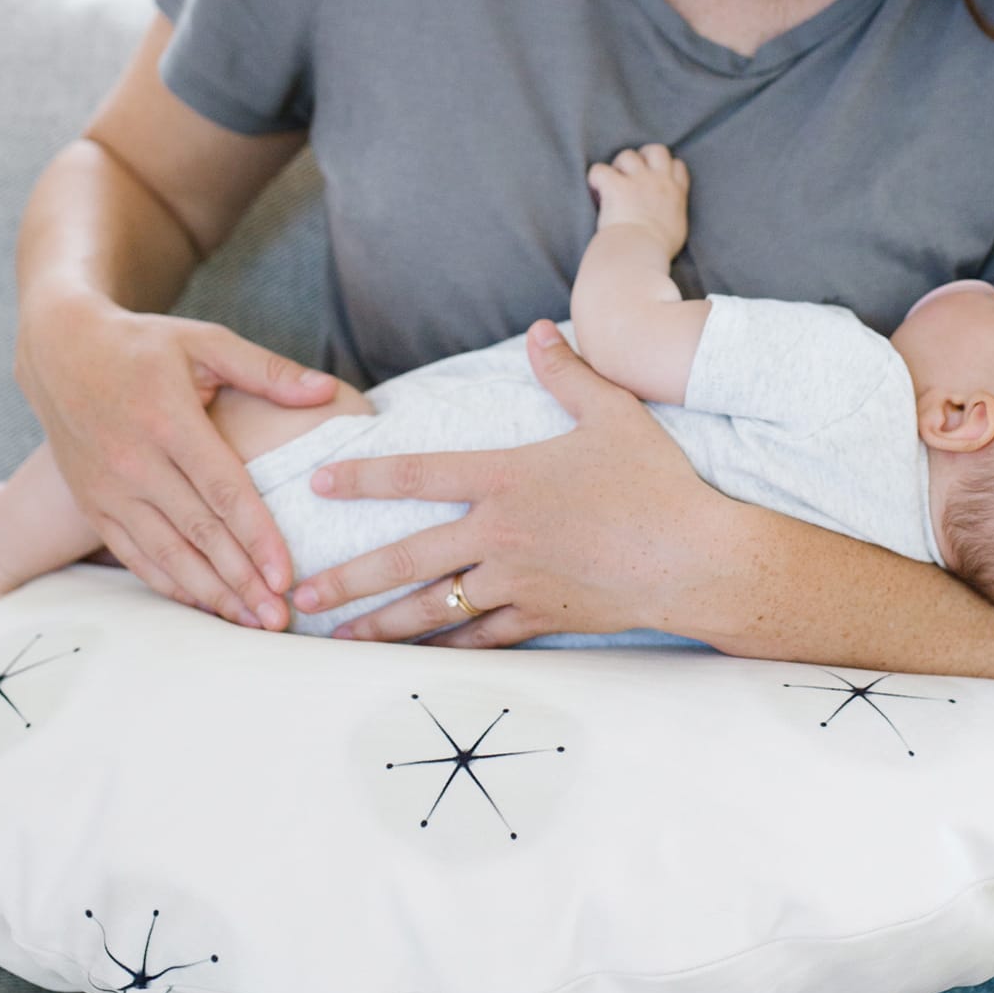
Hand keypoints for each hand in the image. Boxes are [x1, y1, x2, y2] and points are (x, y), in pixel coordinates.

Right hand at [14, 289, 338, 629]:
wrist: (59, 349)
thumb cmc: (144, 345)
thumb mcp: (205, 342)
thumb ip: (268, 371)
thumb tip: (326, 389)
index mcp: (169, 420)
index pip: (223, 490)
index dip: (257, 536)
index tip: (286, 575)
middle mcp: (135, 460)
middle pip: (198, 531)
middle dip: (241, 580)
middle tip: (279, 618)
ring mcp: (108, 488)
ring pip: (165, 553)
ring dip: (209, 593)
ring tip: (249, 622)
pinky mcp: (92, 504)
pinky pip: (133, 554)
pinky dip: (168, 584)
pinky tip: (203, 604)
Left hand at [286, 320, 720, 646]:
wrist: (695, 560)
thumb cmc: (656, 484)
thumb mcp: (613, 414)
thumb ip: (567, 373)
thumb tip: (540, 330)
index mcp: (507, 479)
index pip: (417, 475)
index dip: (363, 477)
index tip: (319, 483)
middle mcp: (498, 535)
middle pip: (406, 559)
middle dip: (347, 579)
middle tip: (298, 596)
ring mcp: (515, 584)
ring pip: (432, 610)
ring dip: (380, 625)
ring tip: (338, 639)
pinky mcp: (539, 619)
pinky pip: (478, 641)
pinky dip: (442, 651)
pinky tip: (413, 661)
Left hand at [587, 144, 689, 257]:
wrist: (641, 253)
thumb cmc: (658, 250)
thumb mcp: (677, 231)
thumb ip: (672, 214)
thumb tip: (666, 216)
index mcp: (676, 193)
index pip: (677, 166)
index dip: (664, 168)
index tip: (654, 179)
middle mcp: (659, 181)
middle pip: (657, 150)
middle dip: (644, 156)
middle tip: (631, 173)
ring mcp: (638, 181)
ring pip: (628, 155)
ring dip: (618, 167)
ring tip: (611, 183)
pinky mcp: (615, 186)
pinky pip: (600, 170)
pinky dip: (595, 178)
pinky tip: (595, 189)